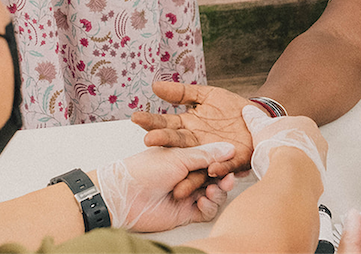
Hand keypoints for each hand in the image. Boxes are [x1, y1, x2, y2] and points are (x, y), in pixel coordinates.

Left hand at [97, 142, 236, 231]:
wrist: (126, 196)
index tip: (234, 159)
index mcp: (185, 158)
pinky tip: (204, 201)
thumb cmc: (146, 170)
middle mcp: (188, 176)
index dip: (223, 161)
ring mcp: (188, 194)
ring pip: (214, 194)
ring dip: (218, 192)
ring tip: (214, 190)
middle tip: (228, 178)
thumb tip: (230, 149)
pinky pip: (207, 211)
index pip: (211, 159)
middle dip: (224, 178)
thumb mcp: (179, 156)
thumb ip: (206, 154)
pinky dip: (210, 206)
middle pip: (215, 177)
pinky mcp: (186, 212)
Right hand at [132, 82, 253, 195]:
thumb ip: (182, 93)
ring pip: (196, 160)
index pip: (167, 124)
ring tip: (173, 168)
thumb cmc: (231, 108)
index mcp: (188, 127)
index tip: (136, 117)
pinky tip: (212, 169)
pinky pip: (226, 165)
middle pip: (177, 142)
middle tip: (148, 140)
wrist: (258, 118)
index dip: (152, 122)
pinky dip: (220, 168)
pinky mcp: (233, 161)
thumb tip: (155, 86)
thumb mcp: (206, 95)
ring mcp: (212, 153)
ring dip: (185, 165)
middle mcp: (196, 143)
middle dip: (163, 141)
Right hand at [242, 106, 326, 180]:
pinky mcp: (320, 174)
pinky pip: (307, 173)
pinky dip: (298, 175)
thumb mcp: (260, 128)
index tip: (271, 141)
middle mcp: (317, 138)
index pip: (292, 126)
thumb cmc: (278, 146)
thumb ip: (255, 119)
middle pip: (301, 142)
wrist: (291, 169)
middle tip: (275, 155)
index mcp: (305, 123)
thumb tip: (249, 110)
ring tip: (279, 168)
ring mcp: (321, 156)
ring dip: (295, 162)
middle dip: (289, 148)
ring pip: (306, 158)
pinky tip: (288, 177)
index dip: (280, 134)